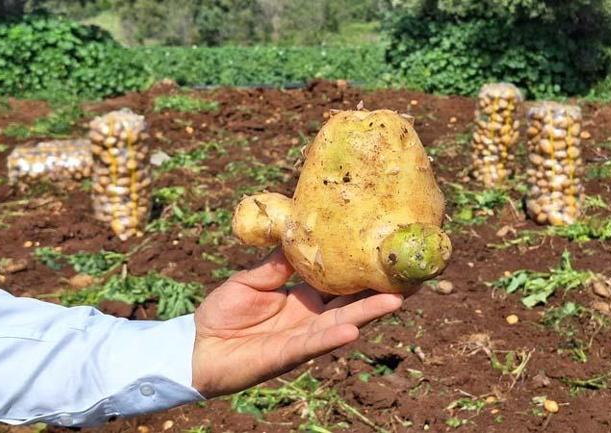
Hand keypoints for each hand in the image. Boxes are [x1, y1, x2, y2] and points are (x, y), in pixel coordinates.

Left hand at [191, 251, 402, 397]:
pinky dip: (332, 336)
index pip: (341, 282)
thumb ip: (277, 263)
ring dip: (369, 313)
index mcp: (304, 296)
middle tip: (413, 278)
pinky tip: (353, 327)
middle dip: (381, 291)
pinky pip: (313, 344)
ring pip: (342, 322)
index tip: (388, 254)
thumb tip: (299, 233)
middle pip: (353, 302)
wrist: (197, 346)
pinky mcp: (288, 354)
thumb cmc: (222, 312)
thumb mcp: (251, 279)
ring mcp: (303, 336)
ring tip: (397, 299)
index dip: (364, 270)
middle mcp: (311, 316)